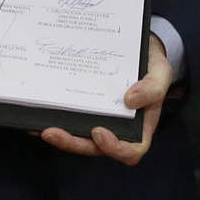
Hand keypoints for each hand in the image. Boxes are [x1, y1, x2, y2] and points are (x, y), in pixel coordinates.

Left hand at [40, 32, 173, 164]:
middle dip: (73, 143)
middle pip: (95, 147)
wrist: (140, 48)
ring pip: (79, 137)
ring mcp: (99, 119)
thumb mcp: (161, 73)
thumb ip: (153, 88)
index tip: (99, 132)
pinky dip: (55, 118)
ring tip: (40, 126)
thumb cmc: (153, 66)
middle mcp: (117, 128)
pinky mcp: (85, 108)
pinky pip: (71, 119)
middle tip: (52, 131)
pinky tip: (38, 113)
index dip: (114, 148)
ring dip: (60, 135)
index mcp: (139, 127)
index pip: (130, 150)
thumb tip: (130, 100)